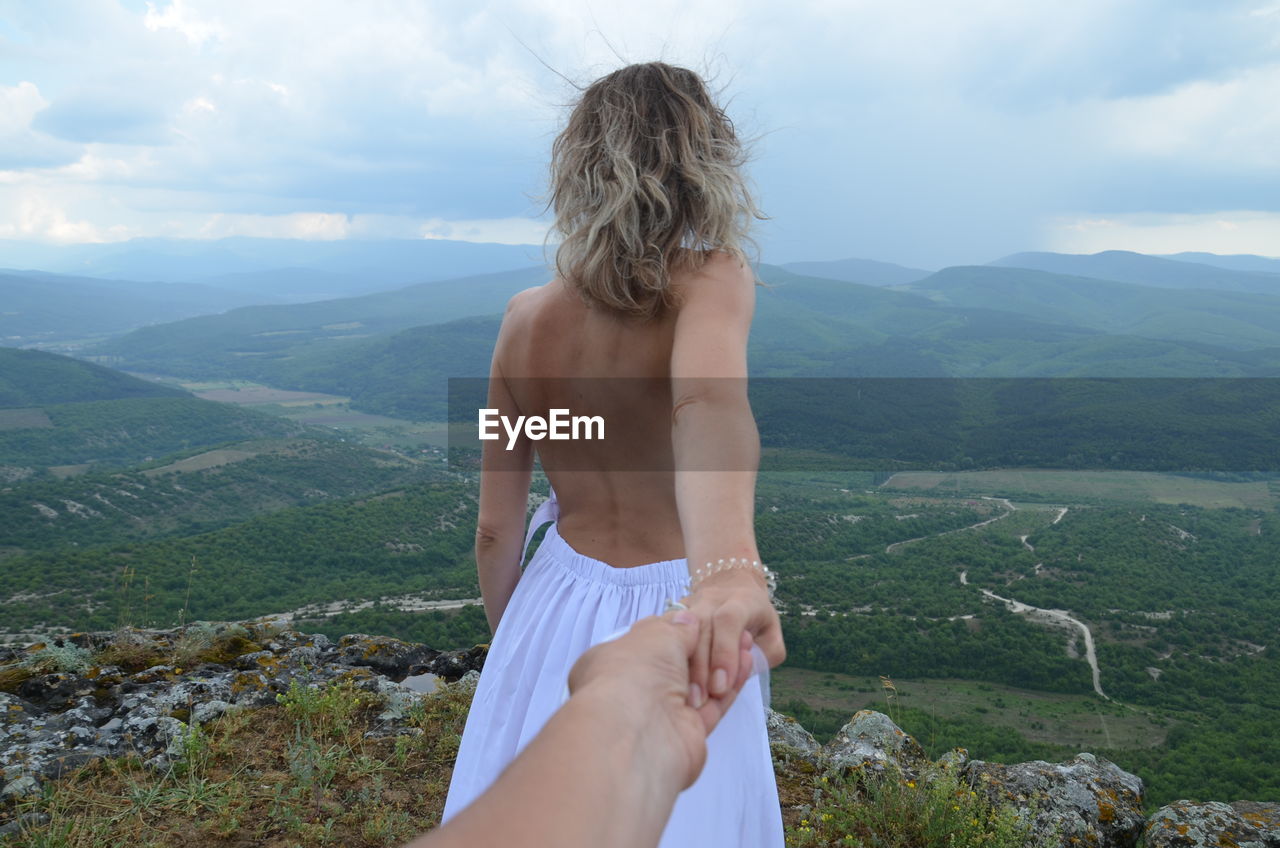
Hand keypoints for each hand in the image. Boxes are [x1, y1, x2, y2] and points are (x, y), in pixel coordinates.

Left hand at [567, 610, 754, 788]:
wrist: (638, 731)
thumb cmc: (634, 672)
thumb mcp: (654, 635)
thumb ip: (675, 627)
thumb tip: (688, 620)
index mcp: (611, 663)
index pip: (645, 642)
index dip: (673, 630)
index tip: (700, 618)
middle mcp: (633, 689)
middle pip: (675, 666)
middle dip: (704, 649)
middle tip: (734, 631)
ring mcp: (660, 714)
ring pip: (698, 686)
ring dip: (722, 665)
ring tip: (747, 642)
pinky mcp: (686, 734)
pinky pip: (712, 706)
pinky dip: (730, 686)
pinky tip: (746, 662)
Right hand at [682, 567, 784, 707]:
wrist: (733, 586)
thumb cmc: (756, 619)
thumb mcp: (772, 637)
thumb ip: (765, 656)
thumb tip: (739, 675)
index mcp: (742, 600)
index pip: (729, 620)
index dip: (724, 652)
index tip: (721, 687)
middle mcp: (713, 598)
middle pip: (701, 626)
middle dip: (701, 666)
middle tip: (702, 700)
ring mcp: (691, 603)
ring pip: (680, 630)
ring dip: (684, 665)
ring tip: (687, 697)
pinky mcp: (675, 612)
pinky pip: (669, 635)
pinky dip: (671, 659)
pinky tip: (675, 683)